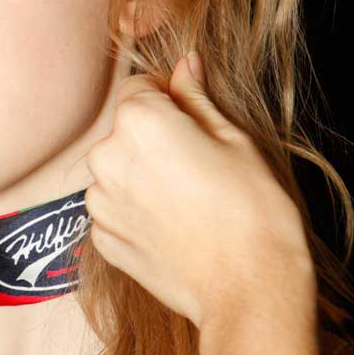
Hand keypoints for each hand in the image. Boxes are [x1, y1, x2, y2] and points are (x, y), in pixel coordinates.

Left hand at [84, 52, 326, 354]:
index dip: (168, 99)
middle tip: (199, 166)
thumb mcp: (234, 140)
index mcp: (139, 121)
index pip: (139, 87)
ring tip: (188, 201)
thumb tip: (185, 64)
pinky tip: (174, 227)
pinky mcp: (102, 239)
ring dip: (141, 175)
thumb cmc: (253, 210)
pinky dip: (136, 212)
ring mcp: (100, 202)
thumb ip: (196, 98)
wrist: (248, 290)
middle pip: (124, 130)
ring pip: (117, 170)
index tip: (194, 123)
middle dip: (153, 138)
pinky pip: (114, 209)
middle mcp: (106, 158)